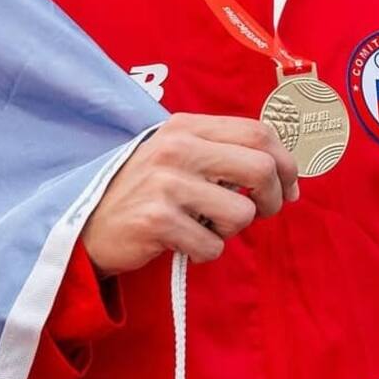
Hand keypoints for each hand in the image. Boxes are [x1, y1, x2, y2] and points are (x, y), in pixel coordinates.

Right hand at [81, 113, 298, 276]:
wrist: (88, 226)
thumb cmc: (145, 192)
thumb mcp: (178, 156)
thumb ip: (223, 154)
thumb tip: (287, 175)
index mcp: (186, 126)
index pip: (259, 132)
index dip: (286, 163)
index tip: (290, 187)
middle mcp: (176, 148)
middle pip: (261, 168)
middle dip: (274, 199)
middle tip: (263, 213)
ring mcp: (165, 184)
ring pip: (241, 213)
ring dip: (232, 230)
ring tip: (206, 227)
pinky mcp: (157, 220)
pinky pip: (212, 246)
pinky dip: (205, 251)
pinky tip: (183, 242)